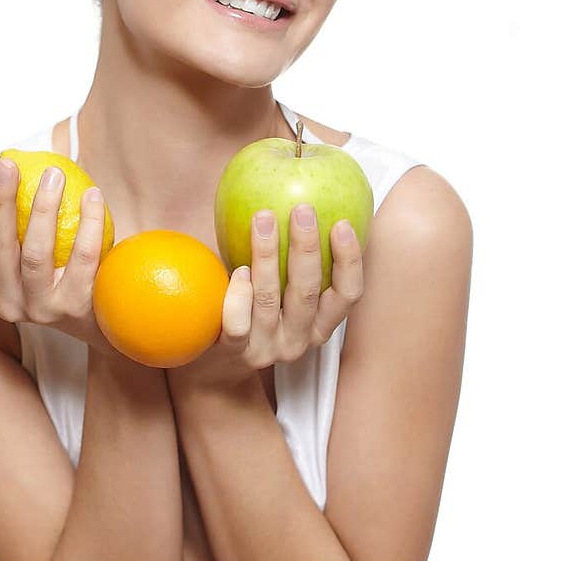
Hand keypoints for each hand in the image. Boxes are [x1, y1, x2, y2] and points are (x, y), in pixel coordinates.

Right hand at [0, 158, 117, 359]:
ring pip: (35, 254)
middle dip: (1, 200)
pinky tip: (93, 195)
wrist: (106, 320)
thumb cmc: (65, 273)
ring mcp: (41, 309)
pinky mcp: (75, 308)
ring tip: (55, 174)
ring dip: (44, 208)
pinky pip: (83, 258)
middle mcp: (9, 301)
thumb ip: (7, 218)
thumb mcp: (31, 249)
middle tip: (10, 164)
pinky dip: (89, 222)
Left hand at [166, 205, 363, 395]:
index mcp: (319, 325)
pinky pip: (238, 323)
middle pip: (308, 292)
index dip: (350, 261)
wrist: (209, 366)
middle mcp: (298, 341)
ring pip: (271, 299)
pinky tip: (239, 269)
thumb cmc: (250, 311)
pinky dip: (239, 293)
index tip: (343, 223)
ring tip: (263, 216)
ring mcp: (266, 349)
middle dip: (307, 247)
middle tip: (301, 207)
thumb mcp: (280, 291)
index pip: (348, 295)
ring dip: (268, 254)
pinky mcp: (234, 353)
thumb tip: (304, 195)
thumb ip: (294, 260)